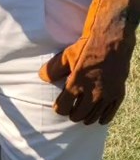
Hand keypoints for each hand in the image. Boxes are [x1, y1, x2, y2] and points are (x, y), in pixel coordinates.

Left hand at [39, 0, 139, 123]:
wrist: (112, 41)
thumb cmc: (87, 47)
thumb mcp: (66, 56)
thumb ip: (52, 69)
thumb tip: (41, 77)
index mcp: (76, 84)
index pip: (63, 108)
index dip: (59, 109)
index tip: (59, 107)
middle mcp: (92, 93)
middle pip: (78, 115)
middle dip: (72, 115)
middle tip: (70, 112)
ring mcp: (107, 95)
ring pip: (93, 117)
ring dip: (86, 118)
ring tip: (82, 115)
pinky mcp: (118, 94)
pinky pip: (110, 114)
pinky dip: (102, 118)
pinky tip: (98, 118)